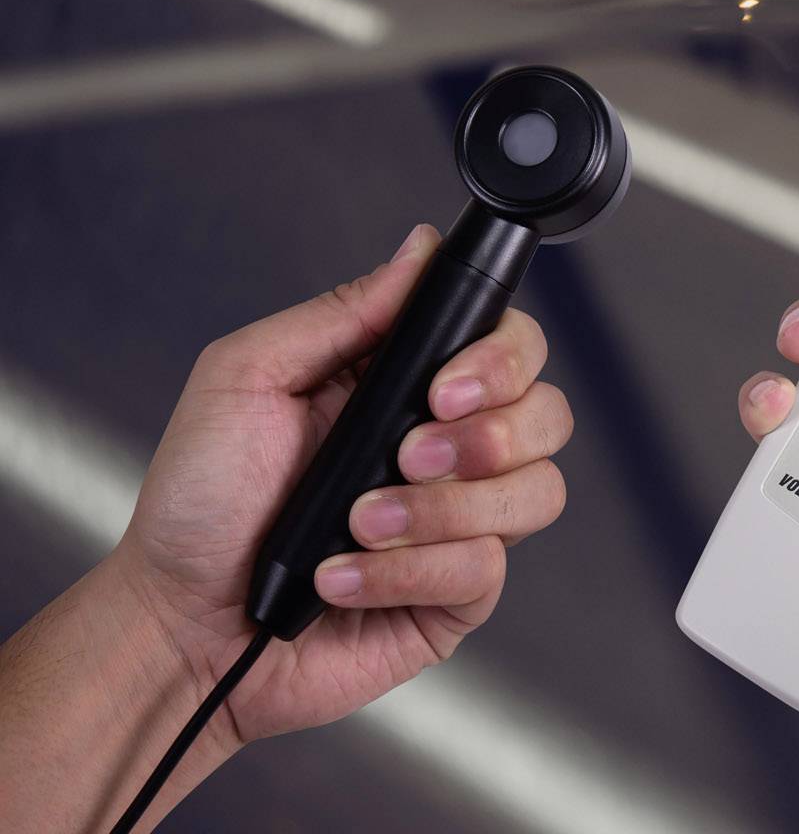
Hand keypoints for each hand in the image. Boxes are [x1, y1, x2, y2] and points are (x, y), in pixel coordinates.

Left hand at [114, 223, 573, 749]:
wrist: (176, 623)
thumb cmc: (198, 504)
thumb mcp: (247, 377)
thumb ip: (341, 312)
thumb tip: (420, 248)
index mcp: (407, 385)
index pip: (510, 344)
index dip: (501, 358)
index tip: (444, 387)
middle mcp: (448, 448)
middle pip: (548, 412)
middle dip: (488, 435)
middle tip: (408, 455)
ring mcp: (460, 522)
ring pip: (535, 492)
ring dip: (443, 510)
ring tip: (359, 524)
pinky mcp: (456, 593)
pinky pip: (485, 569)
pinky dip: (406, 573)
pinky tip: (343, 575)